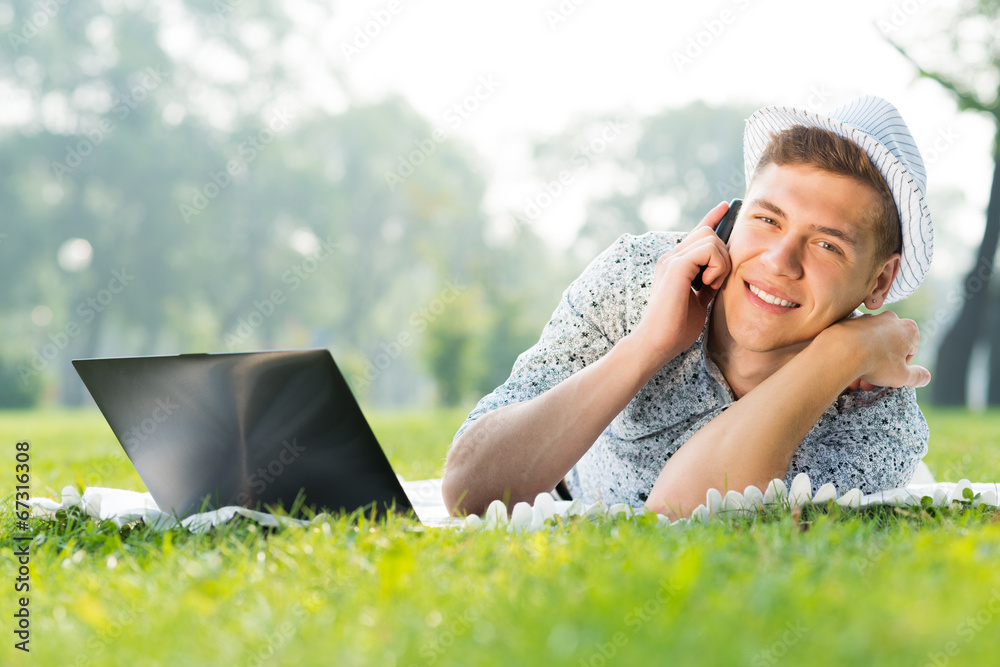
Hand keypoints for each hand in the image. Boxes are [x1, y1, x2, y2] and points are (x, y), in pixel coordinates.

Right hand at [628, 202, 732, 366]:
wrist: (656, 343)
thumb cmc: (675, 328)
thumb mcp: (699, 301)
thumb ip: (709, 283)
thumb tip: (723, 271)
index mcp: (675, 264)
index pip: (696, 232)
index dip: (712, 217)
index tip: (725, 206)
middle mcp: (671, 257)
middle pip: (708, 233)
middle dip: (722, 255)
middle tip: (713, 284)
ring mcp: (671, 259)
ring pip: (710, 238)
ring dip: (720, 263)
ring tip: (709, 286)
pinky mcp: (676, 266)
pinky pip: (709, 250)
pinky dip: (716, 267)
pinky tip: (707, 284)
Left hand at [826, 311, 930, 389]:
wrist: (841, 350)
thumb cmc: (876, 363)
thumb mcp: (902, 376)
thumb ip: (916, 376)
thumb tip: (926, 377)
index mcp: (907, 329)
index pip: (910, 350)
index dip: (901, 367)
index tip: (890, 376)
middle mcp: (888, 319)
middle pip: (887, 348)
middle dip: (880, 368)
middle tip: (869, 384)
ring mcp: (867, 318)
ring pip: (869, 345)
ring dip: (865, 362)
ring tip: (855, 381)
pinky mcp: (848, 321)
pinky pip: (853, 340)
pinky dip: (851, 354)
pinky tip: (846, 369)